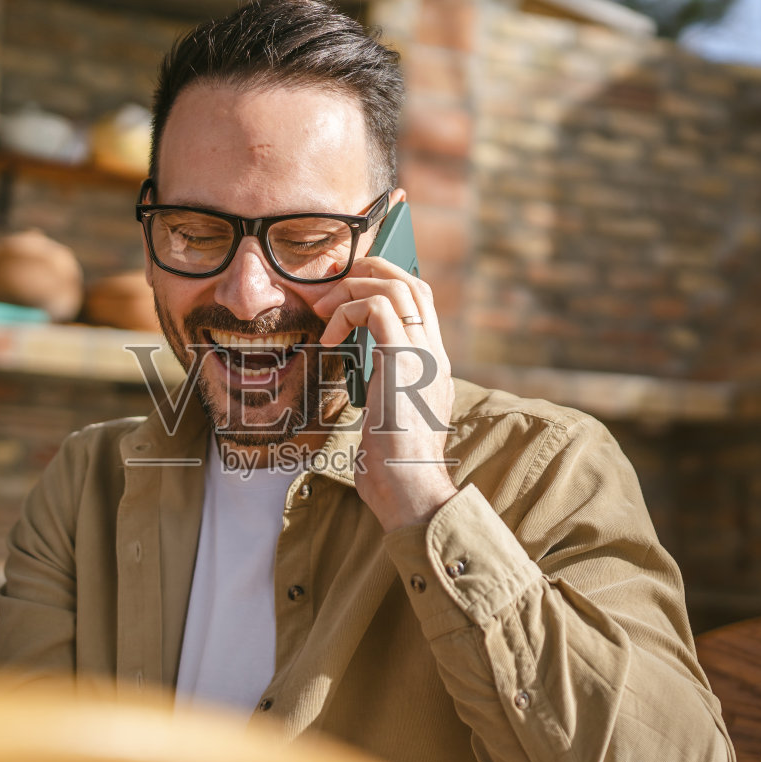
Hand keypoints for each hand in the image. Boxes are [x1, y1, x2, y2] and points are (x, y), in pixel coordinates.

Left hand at [312, 256, 457, 532]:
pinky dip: (348, 312)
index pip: (420, 305)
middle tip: (334, 289)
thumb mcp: (391, 417)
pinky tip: (330, 337)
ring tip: (326, 311)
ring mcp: (424, 354)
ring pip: (397, 287)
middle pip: (414, 284)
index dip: (386, 287)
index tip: (350, 297)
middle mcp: (435, 353)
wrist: (411, 488)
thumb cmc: (394, 465)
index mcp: (434, 365)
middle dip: (371, 273)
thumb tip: (367, 379)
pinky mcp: (404, 360)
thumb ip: (387, 389)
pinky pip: (377, 309)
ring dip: (354, 289)